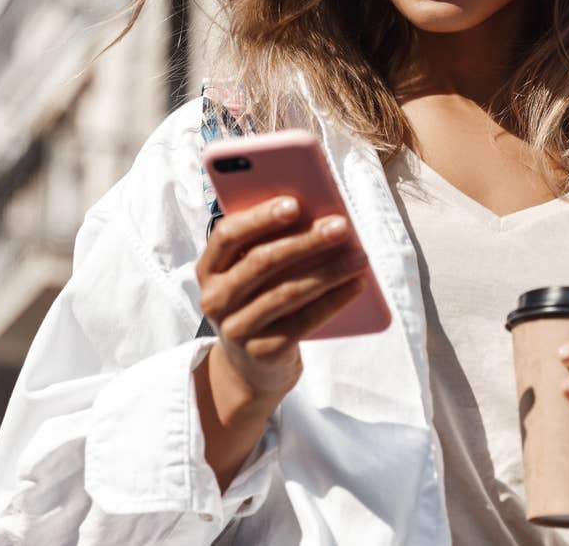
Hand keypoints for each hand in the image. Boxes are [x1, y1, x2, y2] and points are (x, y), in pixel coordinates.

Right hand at [195, 195, 366, 407]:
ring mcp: (236, 328)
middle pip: (261, 262)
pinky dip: (334, 300)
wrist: (251, 365)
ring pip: (286, 291)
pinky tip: (356, 285)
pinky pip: (304, 320)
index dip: (259, 217)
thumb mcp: (248, 274)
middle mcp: (215, 298)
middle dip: (305, 241)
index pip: (227, 235)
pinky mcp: (262, 351)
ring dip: (329, 271)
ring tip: (359, 257)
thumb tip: (316, 215)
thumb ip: (265, 245)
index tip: (294, 203)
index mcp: (208, 269)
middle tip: (341, 226)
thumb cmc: (256, 300)